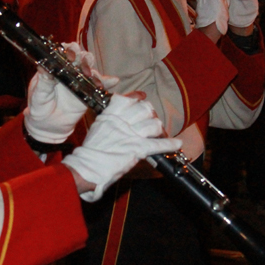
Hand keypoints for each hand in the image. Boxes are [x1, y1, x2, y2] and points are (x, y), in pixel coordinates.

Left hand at [23, 42, 98, 143]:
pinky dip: (107, 82)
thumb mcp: (38, 94)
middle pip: (80, 57)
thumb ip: (43, 81)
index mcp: (55, 66)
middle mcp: (69, 70)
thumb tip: (44, 67)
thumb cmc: (39, 106)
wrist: (48, 126)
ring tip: (93, 77)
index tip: (70, 56)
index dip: (68, 50)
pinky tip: (113, 81)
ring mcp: (80, 80)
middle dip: (83, 58)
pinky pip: (99, 85)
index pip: (63, 52)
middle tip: (82, 66)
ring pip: (90, 68)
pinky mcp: (88, 92)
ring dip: (93, 69)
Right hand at [63, 93, 181, 201]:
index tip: (142, 97)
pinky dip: (170, 144)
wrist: (86, 167)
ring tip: (158, 132)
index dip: (137, 97)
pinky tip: (177, 143)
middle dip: (150, 113)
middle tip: (151, 119)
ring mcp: (131, 135)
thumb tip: (118, 116)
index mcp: (110, 115)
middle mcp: (122, 122)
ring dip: (158, 128)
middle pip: (144, 109)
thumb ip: (109, 119)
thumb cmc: (90, 151)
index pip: (128, 99)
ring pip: (153, 124)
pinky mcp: (137, 149)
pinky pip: (158, 144)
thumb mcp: (97, 127)